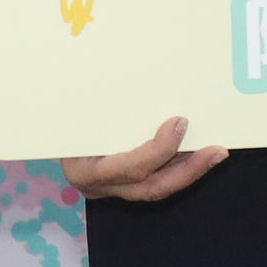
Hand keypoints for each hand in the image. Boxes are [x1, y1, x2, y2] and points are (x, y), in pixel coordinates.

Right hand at [64, 117, 225, 203]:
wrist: (50, 127)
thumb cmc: (65, 113)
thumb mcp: (81, 108)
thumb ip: (108, 104)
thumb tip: (143, 78)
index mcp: (83, 170)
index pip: (129, 168)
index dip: (158, 151)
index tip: (179, 124)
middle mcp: (99, 187)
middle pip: (150, 188)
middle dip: (188, 171)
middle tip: (217, 151)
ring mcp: (113, 189)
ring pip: (158, 188)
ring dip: (190, 171)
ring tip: (216, 153)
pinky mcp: (125, 184)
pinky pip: (157, 179)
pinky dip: (180, 167)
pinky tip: (199, 152)